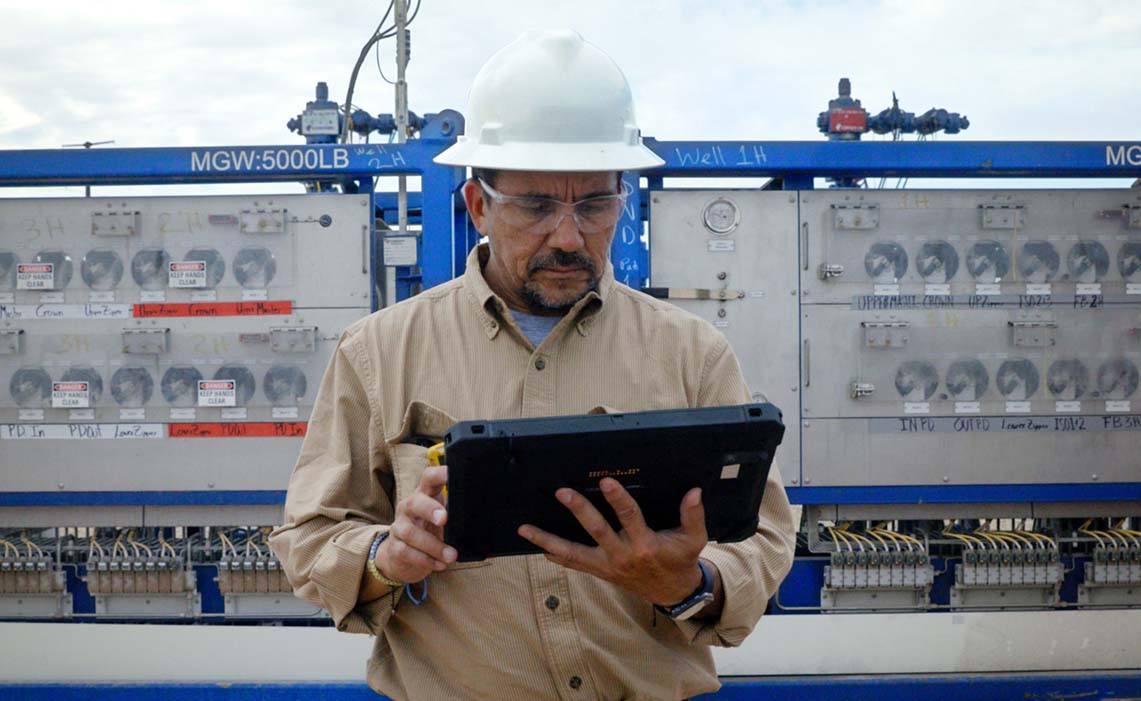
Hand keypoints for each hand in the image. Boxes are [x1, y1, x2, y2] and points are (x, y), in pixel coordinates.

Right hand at [376, 465, 457, 582]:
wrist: (401, 556)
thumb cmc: (429, 531)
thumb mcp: (443, 519)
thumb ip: (456, 513)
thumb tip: (482, 513)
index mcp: (424, 495)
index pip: (429, 478)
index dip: (440, 474)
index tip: (453, 474)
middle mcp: (408, 508)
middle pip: (415, 502)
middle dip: (430, 509)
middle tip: (444, 519)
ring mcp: (399, 527)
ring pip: (411, 533)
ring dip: (434, 545)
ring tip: (452, 555)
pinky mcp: (395, 547)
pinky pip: (407, 552)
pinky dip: (426, 560)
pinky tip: (440, 564)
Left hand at [518, 478, 706, 606]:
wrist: (673, 593)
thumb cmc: (681, 560)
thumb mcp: (695, 538)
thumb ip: (694, 514)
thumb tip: (694, 492)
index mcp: (646, 544)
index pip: (630, 517)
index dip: (618, 499)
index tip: (605, 481)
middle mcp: (623, 555)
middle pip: (597, 530)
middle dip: (579, 510)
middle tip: (562, 492)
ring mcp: (608, 565)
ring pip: (574, 552)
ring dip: (549, 540)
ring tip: (526, 528)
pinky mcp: (600, 572)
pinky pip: (574, 564)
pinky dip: (555, 555)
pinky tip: (538, 545)